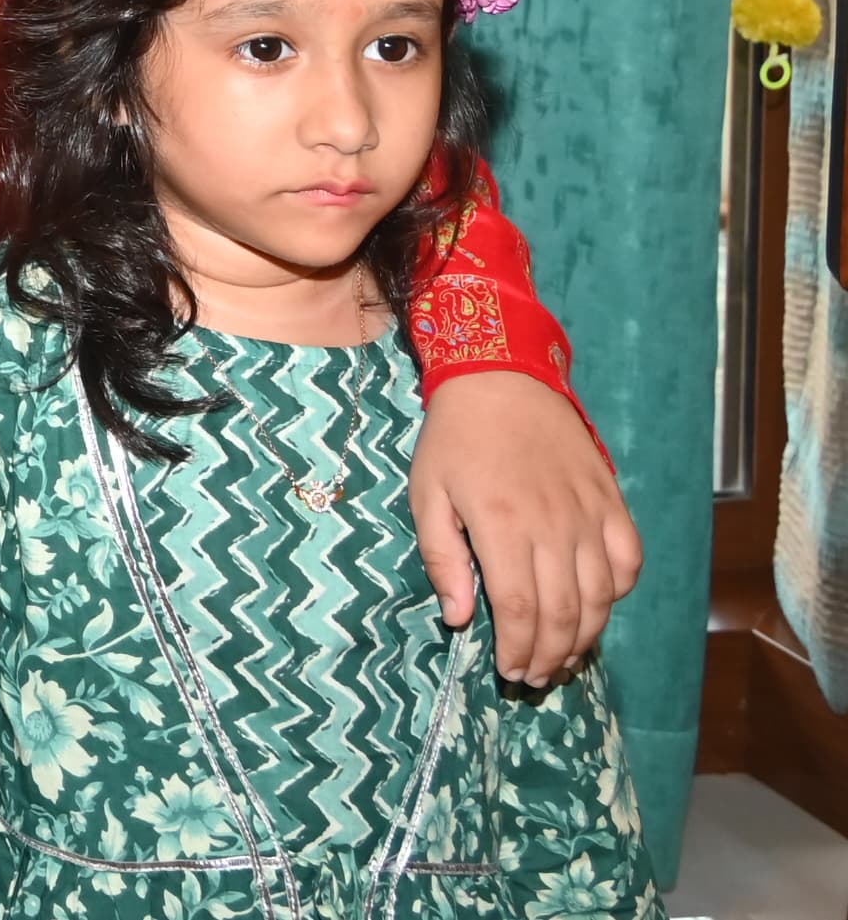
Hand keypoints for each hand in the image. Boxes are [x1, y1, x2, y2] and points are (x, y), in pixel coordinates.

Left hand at [412, 370, 638, 684]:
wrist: (502, 379)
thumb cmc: (456, 439)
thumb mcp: (427, 494)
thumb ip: (442, 558)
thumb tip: (459, 617)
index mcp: (502, 526)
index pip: (520, 609)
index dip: (518, 648)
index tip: (510, 671)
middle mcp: (554, 526)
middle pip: (564, 612)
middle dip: (550, 656)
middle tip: (536, 678)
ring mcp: (590, 515)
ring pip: (601, 596)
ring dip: (585, 637)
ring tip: (564, 659)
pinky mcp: (613, 502)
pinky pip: (629, 561)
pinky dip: (619, 593)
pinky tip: (598, 607)